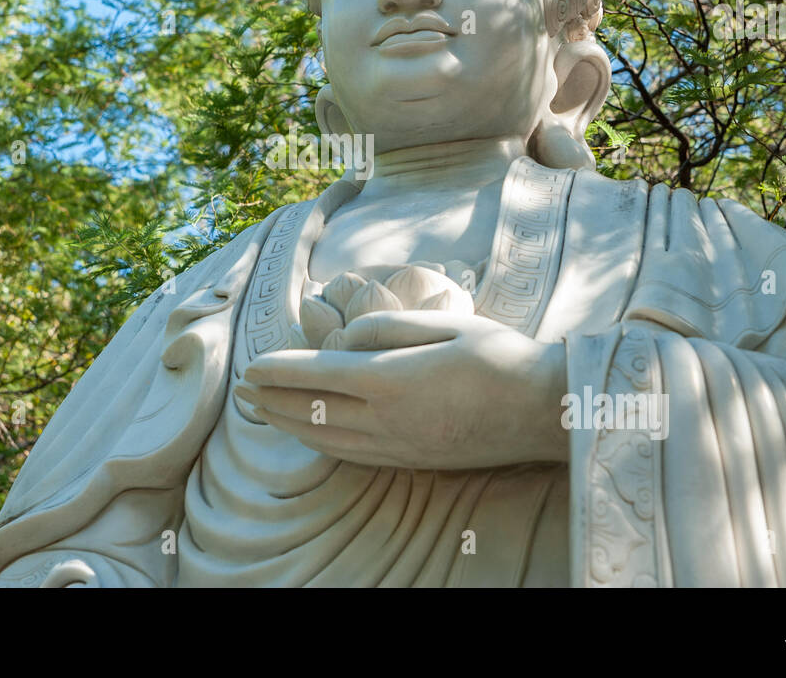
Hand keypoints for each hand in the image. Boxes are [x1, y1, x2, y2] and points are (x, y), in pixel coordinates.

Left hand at [238, 310, 567, 469]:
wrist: (542, 410)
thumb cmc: (497, 356)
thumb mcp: (441, 324)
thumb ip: (385, 328)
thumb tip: (343, 341)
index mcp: (391, 380)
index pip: (317, 375)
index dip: (279, 371)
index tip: (251, 367)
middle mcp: (386, 420)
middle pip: (312, 411)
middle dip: (272, 401)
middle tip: (243, 392)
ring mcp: (398, 446)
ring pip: (327, 439)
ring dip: (289, 425)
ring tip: (264, 413)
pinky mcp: (411, 461)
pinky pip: (351, 455)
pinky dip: (320, 444)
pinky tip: (312, 436)